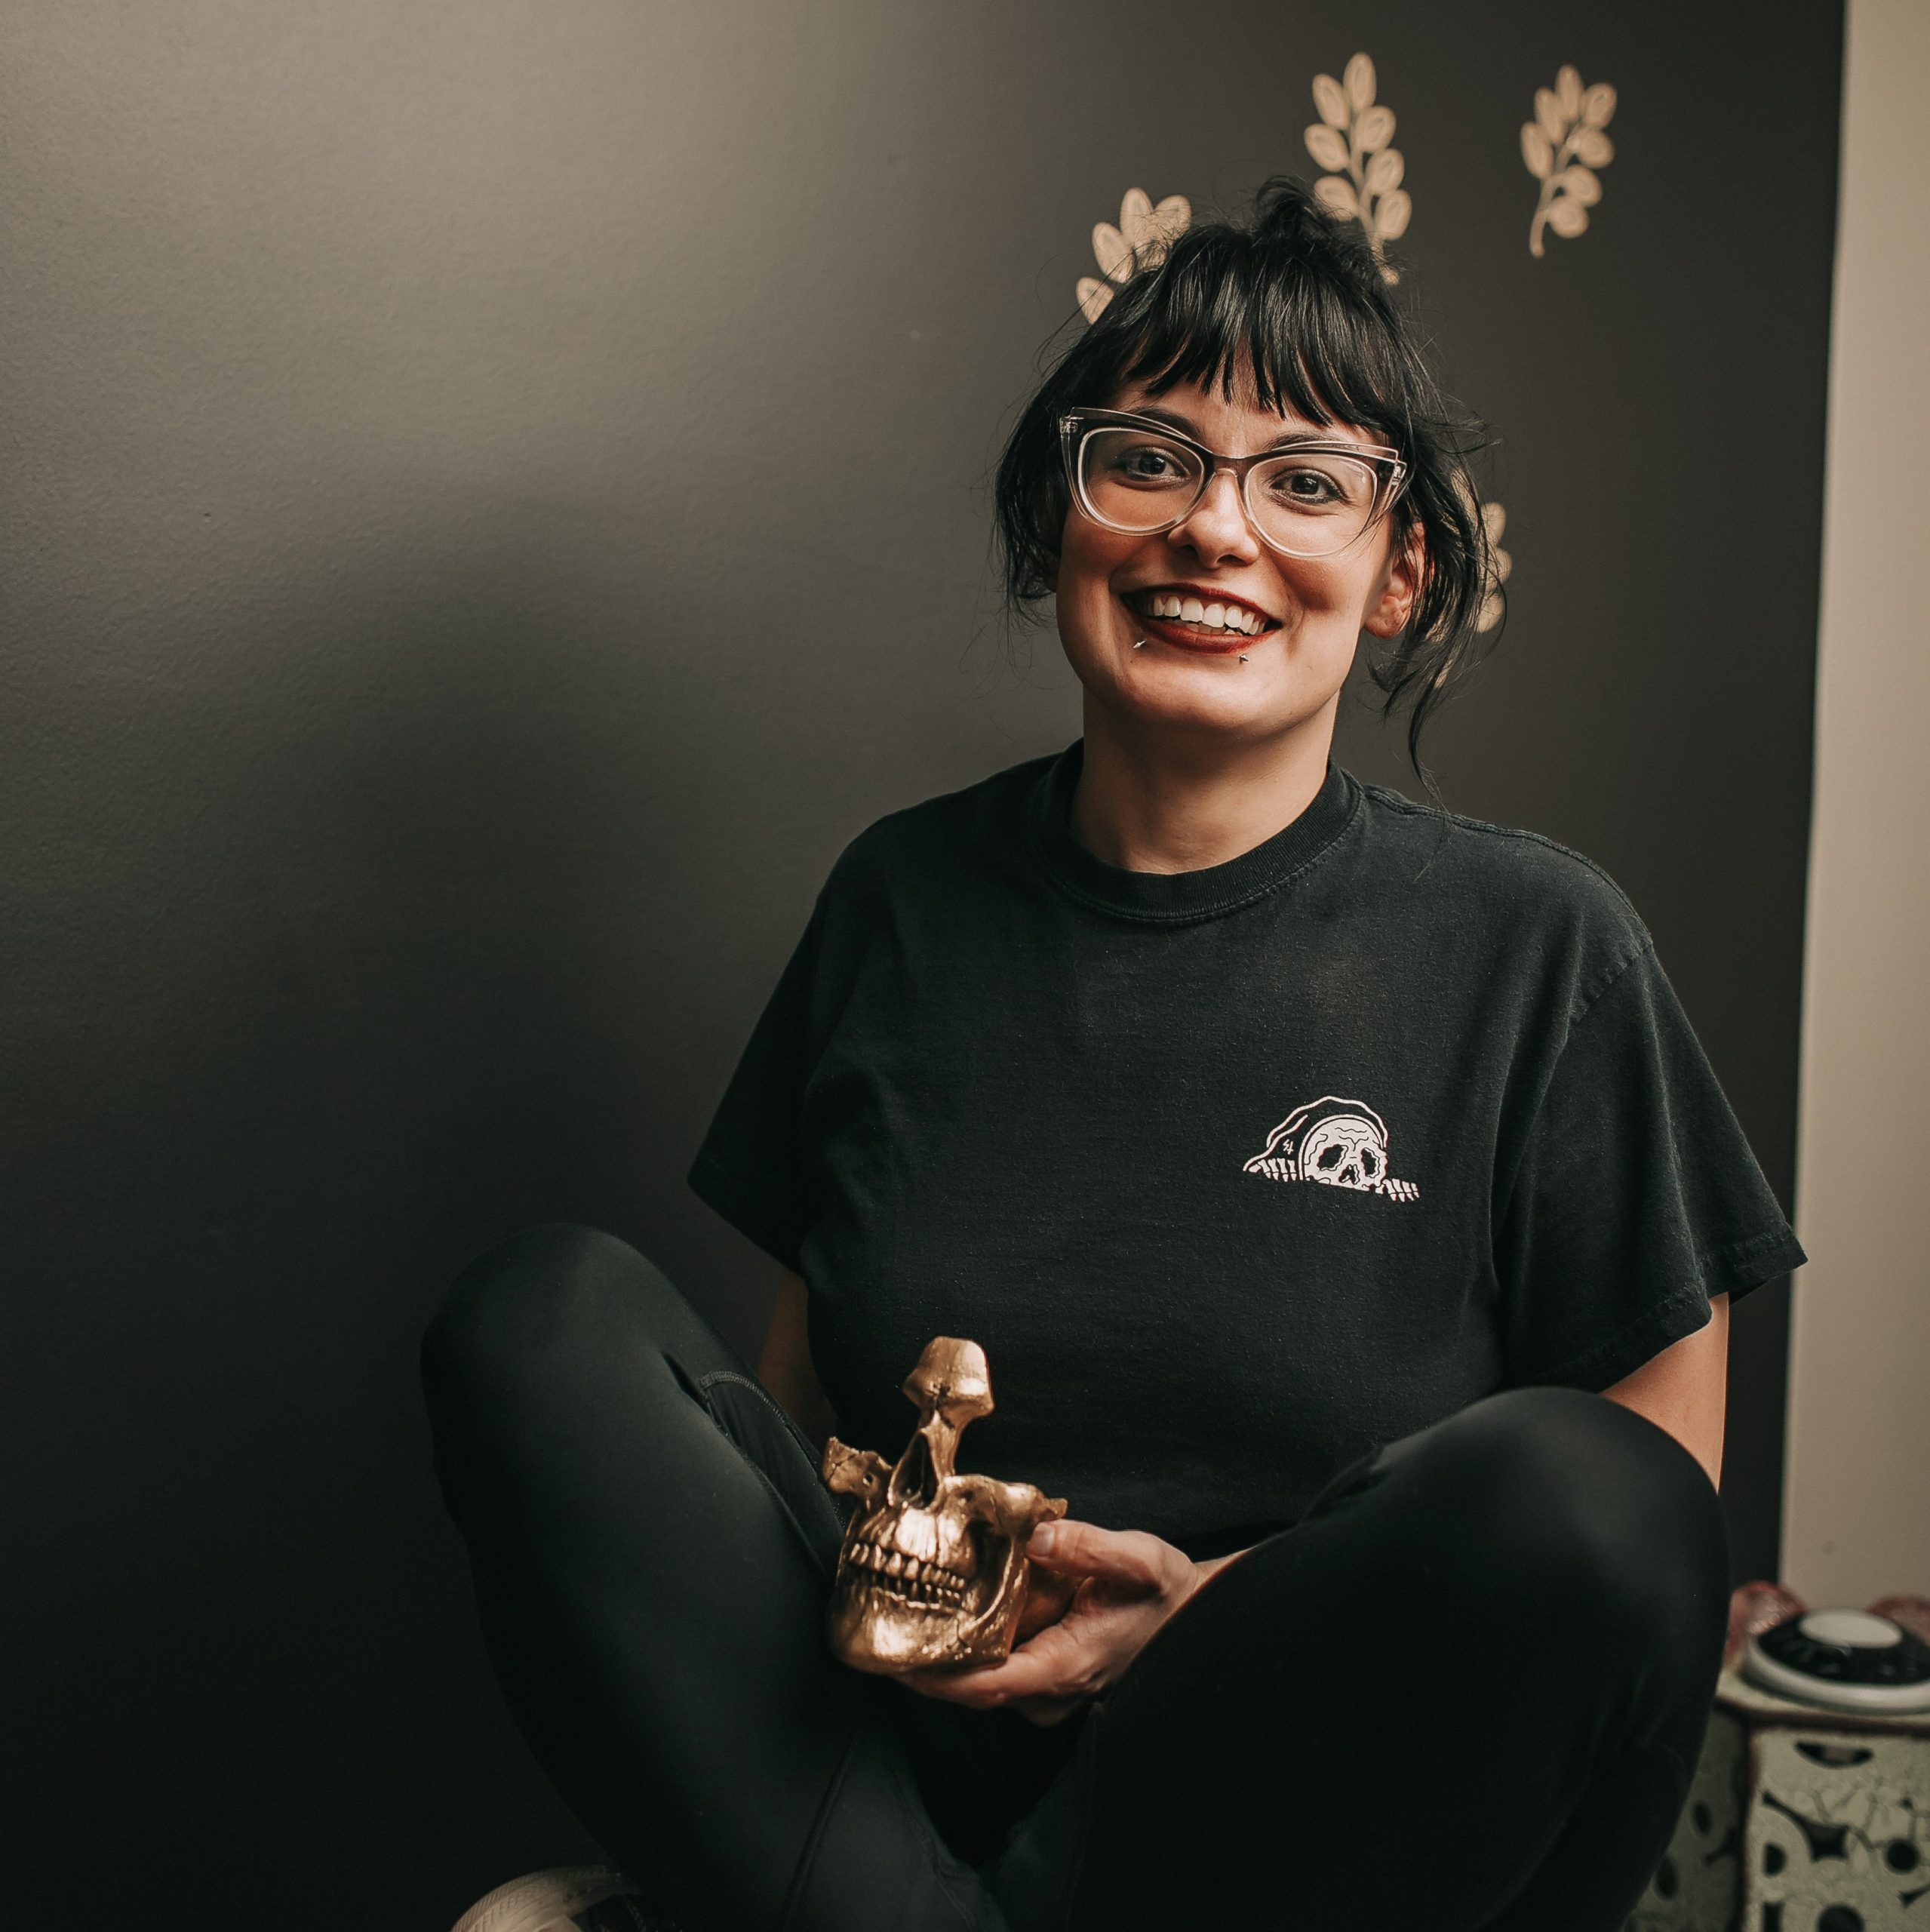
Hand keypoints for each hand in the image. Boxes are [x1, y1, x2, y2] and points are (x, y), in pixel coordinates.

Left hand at [901, 1519, 1212, 1726]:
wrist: (1190, 1614)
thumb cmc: (1164, 1592)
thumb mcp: (1138, 1559)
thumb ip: (1089, 1547)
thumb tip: (1038, 1537)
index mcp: (1067, 1666)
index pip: (987, 1686)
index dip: (937, 1678)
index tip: (894, 1659)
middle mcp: (1051, 1689)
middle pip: (971, 1688)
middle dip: (924, 1663)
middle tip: (879, 1624)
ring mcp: (1046, 1689)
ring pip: (978, 1682)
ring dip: (941, 1655)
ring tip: (898, 1613)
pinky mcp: (1043, 1676)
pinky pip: (992, 1670)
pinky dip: (965, 1647)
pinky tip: (942, 1612)